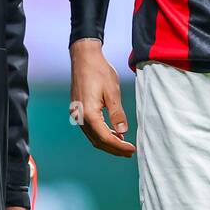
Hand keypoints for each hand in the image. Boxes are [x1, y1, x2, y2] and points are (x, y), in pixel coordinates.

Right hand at [70, 38, 135, 156]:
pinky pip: (90, 128)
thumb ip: (117, 114)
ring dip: (108, 142)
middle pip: (98, 141)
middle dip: (114, 148)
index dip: (119, 146)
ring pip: (93, 136)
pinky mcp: (78, 110)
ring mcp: (77, 114)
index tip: (132, 149)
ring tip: (124, 144)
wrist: (84, 58)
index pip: (105, 138)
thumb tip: (122, 132)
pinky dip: (102, 133)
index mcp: (89, 114)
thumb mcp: (112, 92)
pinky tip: (113, 132)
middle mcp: (80, 117)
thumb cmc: (99, 72)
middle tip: (130, 152)